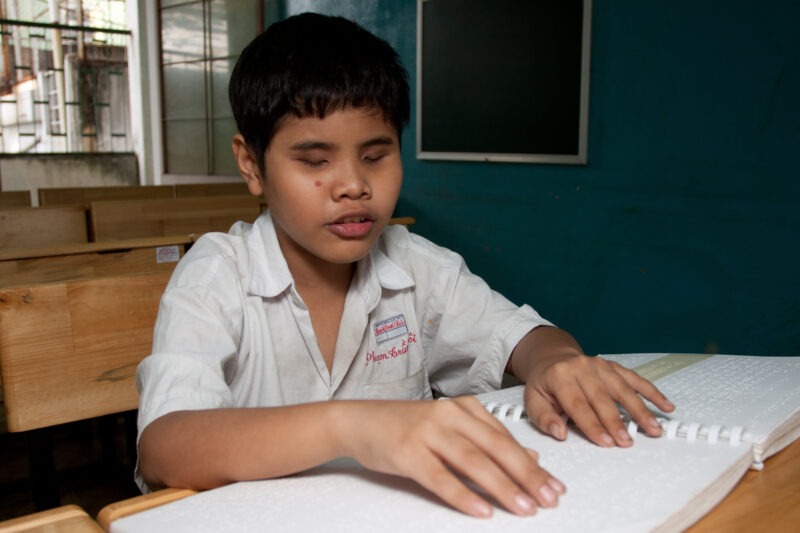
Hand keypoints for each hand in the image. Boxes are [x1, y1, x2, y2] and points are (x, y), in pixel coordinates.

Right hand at [337, 397, 564, 517]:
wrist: (360, 422)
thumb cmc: (405, 426)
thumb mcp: (451, 428)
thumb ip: (488, 440)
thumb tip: (531, 458)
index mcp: (464, 408)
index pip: (506, 439)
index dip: (533, 465)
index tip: (554, 486)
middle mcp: (449, 416)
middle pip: (496, 448)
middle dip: (527, 476)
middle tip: (548, 498)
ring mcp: (428, 433)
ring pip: (473, 462)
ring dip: (502, 487)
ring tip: (523, 507)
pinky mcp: (408, 452)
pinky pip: (440, 477)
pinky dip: (463, 495)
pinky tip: (481, 510)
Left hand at [523, 351, 674, 446]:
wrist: (553, 357)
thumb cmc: (544, 384)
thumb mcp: (533, 400)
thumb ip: (544, 418)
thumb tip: (559, 433)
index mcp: (559, 375)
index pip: (578, 404)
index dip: (592, 424)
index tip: (605, 442)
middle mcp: (582, 367)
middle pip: (602, 397)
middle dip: (616, 421)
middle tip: (627, 441)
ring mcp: (600, 365)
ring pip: (623, 389)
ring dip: (639, 410)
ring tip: (653, 429)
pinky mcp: (614, 366)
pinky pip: (636, 379)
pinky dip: (652, 393)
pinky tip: (666, 406)